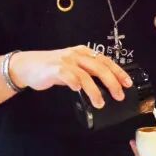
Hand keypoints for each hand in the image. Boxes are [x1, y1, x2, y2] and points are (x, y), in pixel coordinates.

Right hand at [10, 46, 131, 108]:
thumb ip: (86, 73)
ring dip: (95, 90)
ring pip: (86, 75)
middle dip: (112, 82)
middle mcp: (76, 54)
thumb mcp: (72, 67)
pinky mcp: (55, 69)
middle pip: (100, 67)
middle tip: (119, 95)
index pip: (106, 61)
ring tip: (100, 103)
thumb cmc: (51, 69)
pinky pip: (68, 76)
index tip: (128, 83)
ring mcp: (66, 61)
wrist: (27, 66)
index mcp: (83, 52)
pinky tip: (78, 91)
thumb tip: (105, 87)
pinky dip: (75, 83)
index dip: (118, 71)